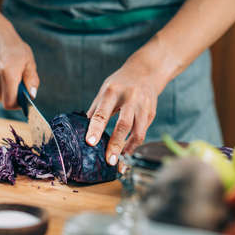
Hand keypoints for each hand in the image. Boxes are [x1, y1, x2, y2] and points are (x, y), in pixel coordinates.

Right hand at [0, 20, 38, 108]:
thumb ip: (32, 80)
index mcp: (7, 73)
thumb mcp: (28, 61)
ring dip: (7, 91)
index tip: (24, 97)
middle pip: (6, 101)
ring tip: (8, 74)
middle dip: (15, 96)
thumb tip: (32, 95)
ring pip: (1, 97)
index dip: (18, 104)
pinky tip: (0, 75)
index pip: (9, 103)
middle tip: (19, 81)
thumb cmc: (13, 48)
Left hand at [86, 52, 167, 166]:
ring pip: (138, 132)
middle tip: (109, 161)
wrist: (146, 71)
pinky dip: (134, 145)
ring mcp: (143, 106)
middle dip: (115, 144)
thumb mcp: (105, 90)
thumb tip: (83, 130)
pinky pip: (143, 132)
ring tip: (119, 163)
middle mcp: (130, 98)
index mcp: (113, 91)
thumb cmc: (120, 83)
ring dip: (128, 149)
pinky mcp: (152, 113)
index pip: (103, 112)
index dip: (96, 128)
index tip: (90, 142)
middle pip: (123, 125)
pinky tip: (126, 154)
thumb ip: (95, 109)